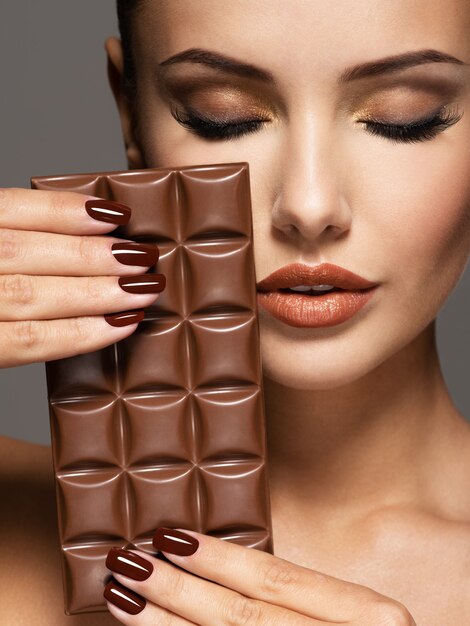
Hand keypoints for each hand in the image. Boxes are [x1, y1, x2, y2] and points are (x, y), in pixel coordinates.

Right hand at [0, 188, 164, 367]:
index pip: (4, 209)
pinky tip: (118, 325)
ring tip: (144, 287)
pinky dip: (78, 334)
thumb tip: (87, 228)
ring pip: (28, 295)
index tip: (115, 213)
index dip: (61, 210)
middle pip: (21, 253)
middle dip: (91, 255)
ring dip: (95, 292)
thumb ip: (12, 242)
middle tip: (145, 256)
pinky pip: (26, 342)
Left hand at [104, 527, 416, 624]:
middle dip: (177, 588)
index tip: (170, 536)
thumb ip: (304, 599)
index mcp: (371, 616)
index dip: (219, 557)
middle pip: (243, 615)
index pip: (276, 578)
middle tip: (128, 560)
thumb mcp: (357, 620)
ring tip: (122, 596)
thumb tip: (206, 563)